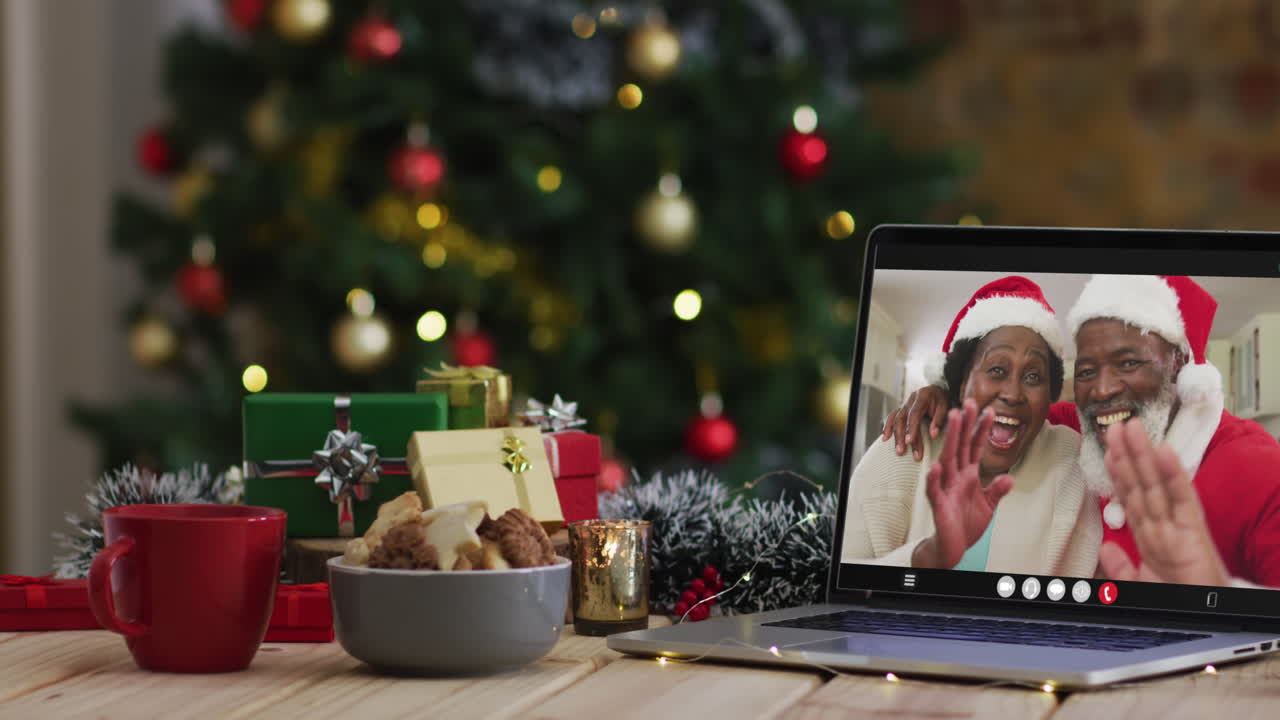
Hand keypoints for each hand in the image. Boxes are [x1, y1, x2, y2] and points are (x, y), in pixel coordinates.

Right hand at [881, 385, 948, 459]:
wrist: (937, 391)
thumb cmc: (941, 400)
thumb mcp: (945, 407)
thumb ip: (939, 420)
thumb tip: (933, 435)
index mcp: (922, 396)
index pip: (914, 414)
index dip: (911, 428)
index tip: (909, 441)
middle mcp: (910, 399)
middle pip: (901, 418)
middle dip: (901, 436)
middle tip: (902, 451)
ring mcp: (904, 404)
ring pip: (895, 419)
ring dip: (895, 435)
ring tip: (897, 450)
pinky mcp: (901, 409)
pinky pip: (891, 417)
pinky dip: (887, 427)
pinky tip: (885, 438)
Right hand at [912, 399, 1013, 568]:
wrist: (954, 547)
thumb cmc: (967, 524)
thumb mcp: (989, 505)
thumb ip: (998, 490)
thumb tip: (1009, 476)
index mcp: (968, 475)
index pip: (976, 447)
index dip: (982, 429)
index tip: (989, 410)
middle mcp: (956, 477)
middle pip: (961, 445)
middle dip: (965, 424)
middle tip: (968, 401)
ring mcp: (946, 488)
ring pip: (948, 458)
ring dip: (951, 439)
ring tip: (953, 419)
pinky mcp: (939, 504)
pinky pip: (935, 489)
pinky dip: (935, 478)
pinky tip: (937, 465)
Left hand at [1096, 419, 1229, 586]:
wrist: (1203, 616)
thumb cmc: (1179, 597)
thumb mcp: (1140, 583)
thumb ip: (1121, 567)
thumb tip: (1106, 548)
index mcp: (1150, 533)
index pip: (1130, 496)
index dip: (1118, 472)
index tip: (1107, 449)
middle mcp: (1161, 524)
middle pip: (1140, 483)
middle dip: (1126, 454)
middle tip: (1114, 425)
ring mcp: (1177, 524)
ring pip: (1155, 484)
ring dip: (1143, 454)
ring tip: (1132, 427)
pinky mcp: (1193, 530)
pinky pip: (1182, 498)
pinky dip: (1174, 474)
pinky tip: (1164, 451)